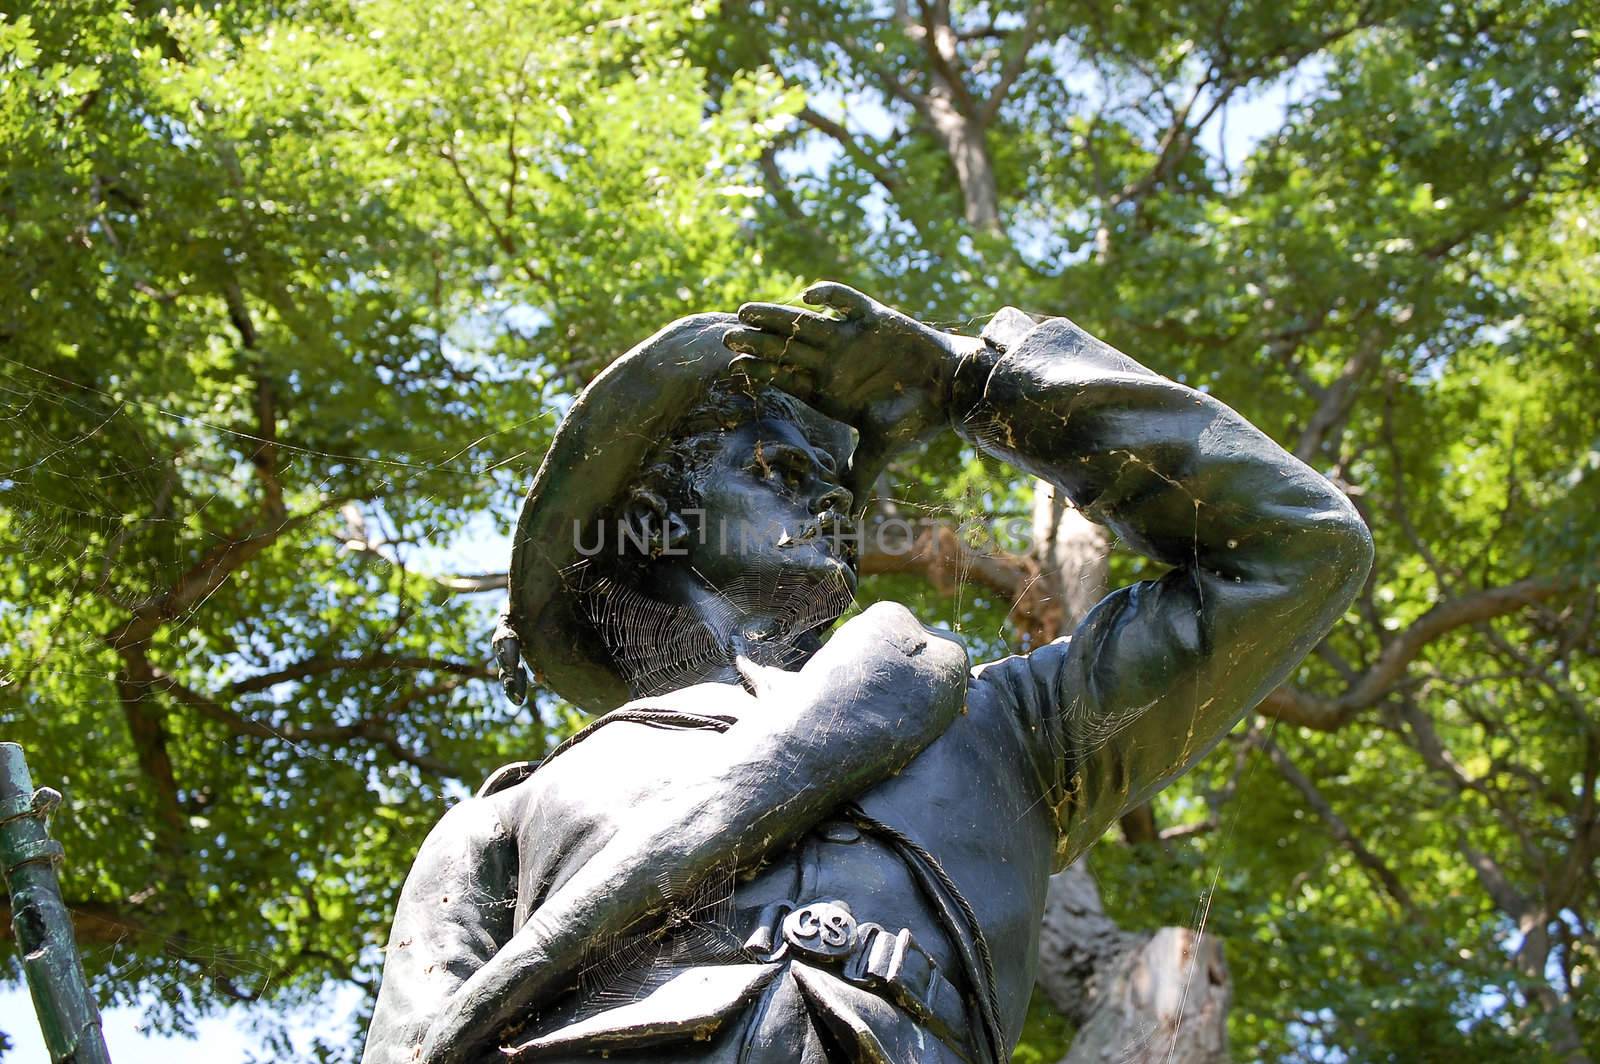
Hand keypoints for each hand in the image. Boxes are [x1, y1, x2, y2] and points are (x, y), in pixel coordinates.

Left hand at [725, 282, 978, 500]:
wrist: (950, 389)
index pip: (786, 379)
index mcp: (828, 390)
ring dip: (778, 317)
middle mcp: (833, 362)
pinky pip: (847, 301)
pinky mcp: (874, 318)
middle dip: (758, 342)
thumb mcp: (882, 449)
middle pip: (787, 349)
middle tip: (728, 336)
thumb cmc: (914, 418)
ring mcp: (850, 339)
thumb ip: (860, 475)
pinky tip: (808, 296)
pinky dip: (830, 295)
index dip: (761, 372)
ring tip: (747, 310)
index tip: (735, 367)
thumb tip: (851, 516)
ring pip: (807, 323)